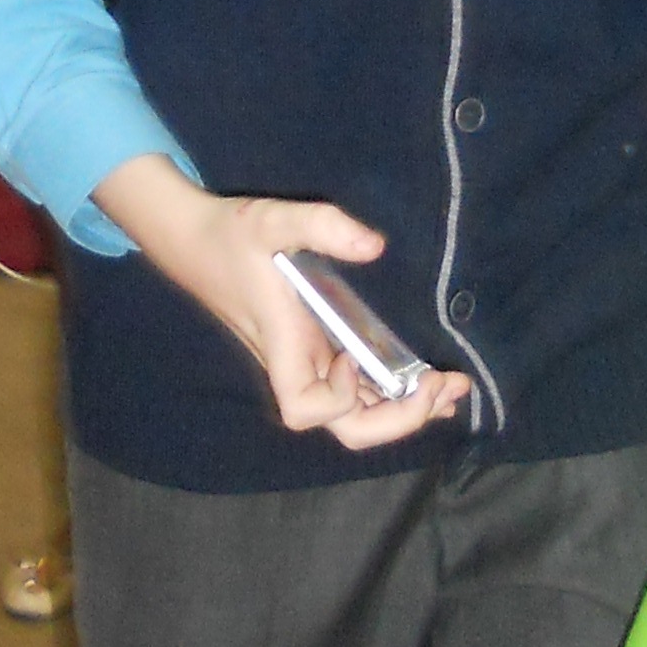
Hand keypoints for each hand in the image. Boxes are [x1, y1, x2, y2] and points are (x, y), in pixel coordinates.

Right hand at [96, 161, 472, 448]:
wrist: (194, 240)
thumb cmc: (230, 235)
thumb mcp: (272, 219)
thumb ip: (322, 225)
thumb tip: (375, 245)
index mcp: (282, 347)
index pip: (305, 408)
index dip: (339, 397)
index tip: (353, 354)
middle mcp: (297, 366)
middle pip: (346, 428)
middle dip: (400, 419)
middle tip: (444, 390)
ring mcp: (308, 362)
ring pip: (358, 414)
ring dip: (406, 409)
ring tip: (451, 390)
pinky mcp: (316, 350)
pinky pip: (359, 389)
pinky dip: (393, 391)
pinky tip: (425, 378)